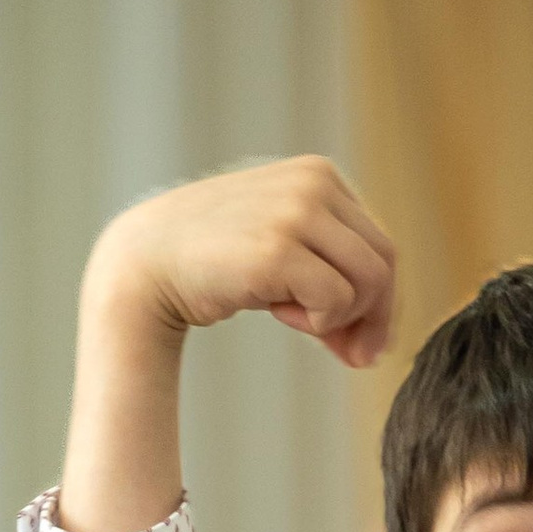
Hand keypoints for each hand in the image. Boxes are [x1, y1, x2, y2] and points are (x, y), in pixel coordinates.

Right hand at [84, 157, 396, 368]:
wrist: (148, 262)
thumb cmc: (215, 262)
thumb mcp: (281, 241)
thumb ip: (327, 261)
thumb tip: (379, 333)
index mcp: (320, 174)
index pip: (380, 244)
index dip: (379, 301)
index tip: (357, 341)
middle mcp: (315, 183)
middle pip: (384, 265)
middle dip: (373, 319)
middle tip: (351, 356)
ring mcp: (297, 212)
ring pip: (367, 284)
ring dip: (338, 320)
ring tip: (292, 318)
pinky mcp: (279, 248)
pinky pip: (335, 302)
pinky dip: (317, 324)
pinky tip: (278, 314)